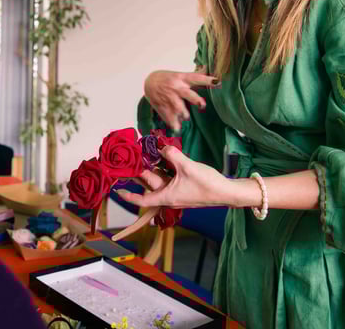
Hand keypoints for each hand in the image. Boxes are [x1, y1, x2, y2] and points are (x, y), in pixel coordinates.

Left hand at [115, 146, 233, 208]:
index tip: (118, 191)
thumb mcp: (187, 166)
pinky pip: (170, 175)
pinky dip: (166, 166)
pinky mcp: (184, 185)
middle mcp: (170, 195)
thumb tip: (161, 146)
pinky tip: (165, 154)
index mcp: (166, 196)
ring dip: (154, 166)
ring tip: (147, 151)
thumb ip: (172, 154)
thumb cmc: (207, 185)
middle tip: (132, 157)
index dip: (129, 196)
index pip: (142, 199)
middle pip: (150, 183)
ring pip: (160, 178)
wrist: (226, 191)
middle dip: (141, 171)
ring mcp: (177, 190)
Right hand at [144, 69, 215, 131]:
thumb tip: (209, 67)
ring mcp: (168, 98)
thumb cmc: (168, 78)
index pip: (196, 78)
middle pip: (187, 94)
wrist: (149, 82)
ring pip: (178, 108)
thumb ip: (196, 75)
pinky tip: (177, 129)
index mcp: (182, 79)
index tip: (217, 81)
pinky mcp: (162, 107)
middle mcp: (176, 88)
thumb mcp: (180, 75)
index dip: (207, 80)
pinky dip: (174, 124)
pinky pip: (168, 117)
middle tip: (202, 105)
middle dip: (195, 100)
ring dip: (184, 114)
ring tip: (186, 117)